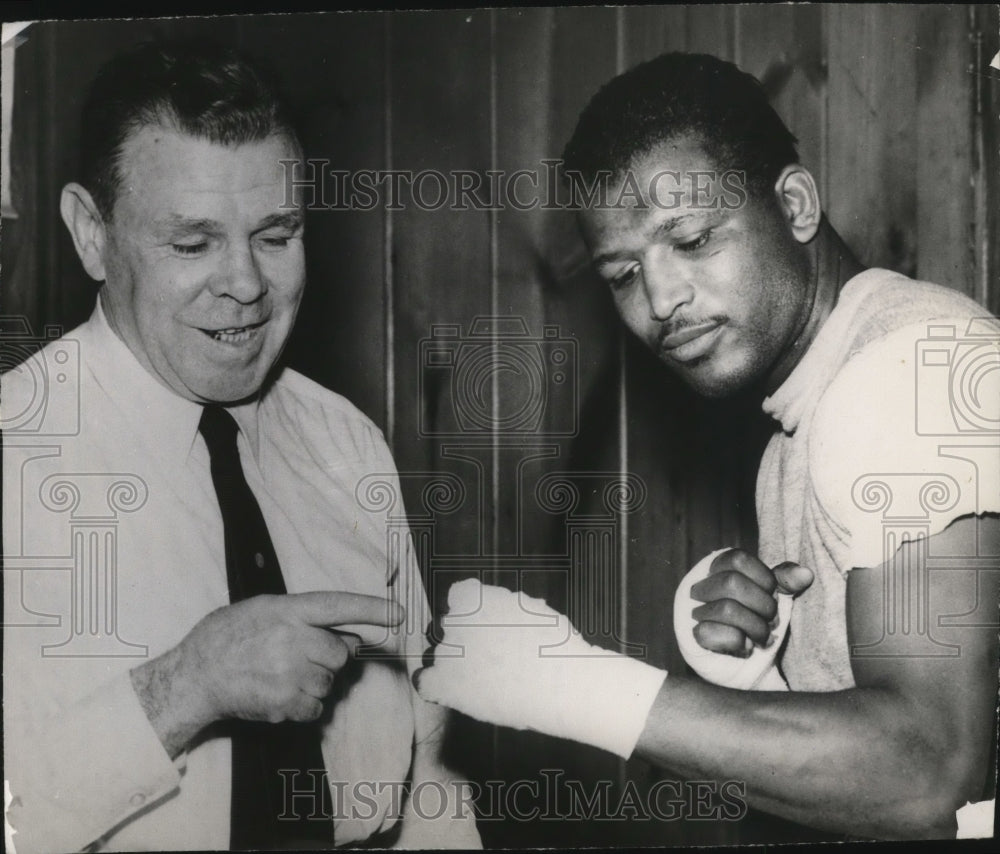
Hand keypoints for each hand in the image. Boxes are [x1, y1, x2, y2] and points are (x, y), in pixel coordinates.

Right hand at [175, 591, 403, 725]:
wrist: (194, 676)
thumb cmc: (227, 637)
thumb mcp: (264, 610)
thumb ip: (306, 618)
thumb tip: (348, 638)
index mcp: (288, 610)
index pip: (338, 606)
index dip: (372, 609)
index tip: (399, 613)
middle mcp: (293, 640)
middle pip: (340, 653)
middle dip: (327, 657)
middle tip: (298, 656)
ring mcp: (290, 673)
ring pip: (329, 682)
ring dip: (314, 682)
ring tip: (280, 674)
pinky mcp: (285, 703)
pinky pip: (316, 707)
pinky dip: (303, 705)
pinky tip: (278, 693)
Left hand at [414, 579, 665, 757]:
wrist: (561, 682)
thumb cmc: (554, 647)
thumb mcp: (528, 609)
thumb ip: (501, 609)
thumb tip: (495, 616)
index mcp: (474, 597)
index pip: (458, 594)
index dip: (470, 610)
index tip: (485, 624)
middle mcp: (454, 619)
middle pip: (446, 624)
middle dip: (461, 637)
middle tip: (487, 656)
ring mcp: (447, 651)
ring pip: (435, 652)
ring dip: (451, 661)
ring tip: (480, 677)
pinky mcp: (446, 682)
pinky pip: (424, 681)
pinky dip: (434, 685)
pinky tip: (454, 691)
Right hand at [690, 549, 812, 657]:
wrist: (742, 659)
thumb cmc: (755, 617)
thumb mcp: (770, 594)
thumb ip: (784, 581)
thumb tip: (806, 574)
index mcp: (719, 568)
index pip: (738, 559)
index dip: (764, 578)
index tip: (772, 594)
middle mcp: (702, 586)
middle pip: (731, 582)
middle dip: (762, 605)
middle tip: (771, 620)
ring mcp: (695, 610)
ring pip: (726, 609)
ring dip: (755, 627)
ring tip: (763, 637)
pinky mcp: (694, 637)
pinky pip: (714, 633)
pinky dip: (739, 641)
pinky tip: (747, 646)